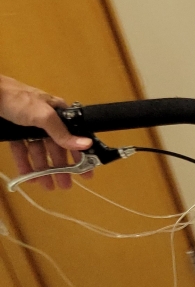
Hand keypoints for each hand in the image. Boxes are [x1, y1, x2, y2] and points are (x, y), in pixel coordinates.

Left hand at [1, 75, 91, 190]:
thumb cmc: (18, 100)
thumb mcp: (44, 116)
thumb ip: (63, 133)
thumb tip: (87, 144)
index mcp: (58, 113)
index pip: (74, 136)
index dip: (80, 154)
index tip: (86, 171)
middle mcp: (45, 121)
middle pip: (56, 148)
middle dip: (61, 167)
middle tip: (66, 185)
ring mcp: (29, 128)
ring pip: (39, 152)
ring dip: (44, 169)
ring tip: (47, 186)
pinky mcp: (14, 133)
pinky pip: (22, 151)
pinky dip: (25, 164)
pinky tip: (28, 176)